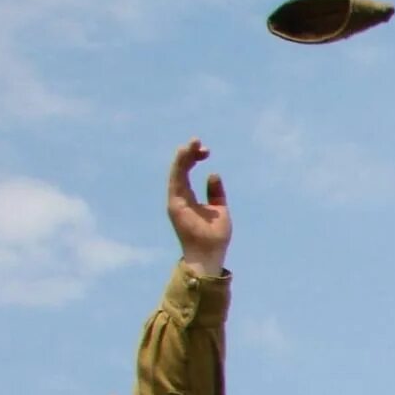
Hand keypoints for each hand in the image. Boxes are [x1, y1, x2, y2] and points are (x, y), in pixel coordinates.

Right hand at [166, 138, 230, 273]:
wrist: (211, 253)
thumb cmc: (215, 236)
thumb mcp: (219, 209)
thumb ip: (215, 193)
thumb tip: (213, 174)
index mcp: (188, 196)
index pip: (187, 171)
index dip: (194, 158)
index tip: (206, 150)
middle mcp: (179, 196)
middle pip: (180, 168)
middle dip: (188, 153)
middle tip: (199, 142)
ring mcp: (176, 200)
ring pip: (176, 171)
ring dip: (183, 156)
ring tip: (192, 142)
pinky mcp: (175, 204)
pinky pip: (176, 180)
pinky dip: (180, 166)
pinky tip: (185, 153)